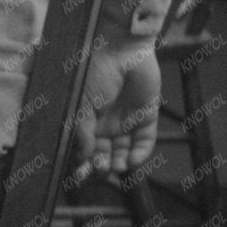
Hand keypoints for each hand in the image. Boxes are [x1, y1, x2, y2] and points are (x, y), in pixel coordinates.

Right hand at [75, 44, 161, 182]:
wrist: (121, 49)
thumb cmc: (95, 73)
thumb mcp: (81, 104)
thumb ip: (83, 132)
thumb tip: (83, 157)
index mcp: (85, 121)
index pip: (83, 149)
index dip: (81, 163)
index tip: (80, 176)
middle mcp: (105, 124)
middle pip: (103, 153)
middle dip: (101, 165)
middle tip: (100, 170)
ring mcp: (126, 121)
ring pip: (123, 151)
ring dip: (119, 163)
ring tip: (116, 168)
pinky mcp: (146, 116)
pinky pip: (145, 141)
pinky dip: (140, 154)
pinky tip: (132, 162)